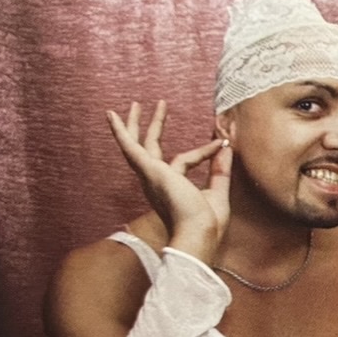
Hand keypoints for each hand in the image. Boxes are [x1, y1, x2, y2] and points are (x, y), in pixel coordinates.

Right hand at [107, 101, 230, 260]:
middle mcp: (156, 181)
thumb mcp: (217, 191)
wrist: (198, 233)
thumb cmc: (206, 223)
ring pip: (140, 144)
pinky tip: (112, 115)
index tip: (221, 143)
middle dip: (152, 127)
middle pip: (150, 148)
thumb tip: (225, 147)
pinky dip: (121, 131)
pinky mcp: (150, 170)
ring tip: (138, 103)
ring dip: (138, 123)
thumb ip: (220, 170)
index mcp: (169, 188)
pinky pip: (130, 146)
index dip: (205, 151)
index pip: (183, 161)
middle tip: (155, 106)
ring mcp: (151, 175)